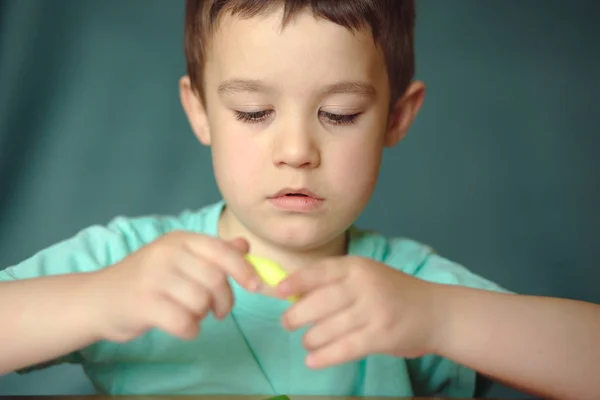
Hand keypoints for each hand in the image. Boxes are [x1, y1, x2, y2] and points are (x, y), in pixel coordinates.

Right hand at [90, 231, 260, 342]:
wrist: (97, 298)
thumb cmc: (145, 279)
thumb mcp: (177, 257)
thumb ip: (212, 251)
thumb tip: (245, 245)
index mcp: (179, 239)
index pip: (221, 250)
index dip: (243, 269)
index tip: (255, 286)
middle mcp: (166, 253)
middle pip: (216, 279)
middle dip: (224, 300)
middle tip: (218, 311)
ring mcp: (153, 278)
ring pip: (201, 302)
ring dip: (202, 315)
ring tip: (191, 313)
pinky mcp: (143, 304)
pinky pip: (184, 322)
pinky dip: (190, 330)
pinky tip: (183, 327)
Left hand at [276, 256, 445, 368]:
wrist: (436, 312)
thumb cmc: (393, 294)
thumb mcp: (367, 276)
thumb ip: (336, 282)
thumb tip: (294, 294)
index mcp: (357, 267)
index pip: (319, 272)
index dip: (295, 282)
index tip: (277, 292)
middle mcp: (364, 285)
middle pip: (318, 302)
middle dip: (296, 315)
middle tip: (287, 324)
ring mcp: (374, 311)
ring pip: (328, 328)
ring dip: (310, 339)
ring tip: (307, 342)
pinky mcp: (382, 336)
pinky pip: (344, 349)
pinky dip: (324, 357)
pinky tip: (313, 361)